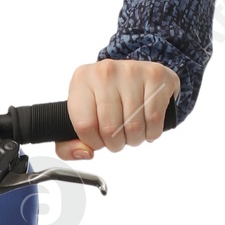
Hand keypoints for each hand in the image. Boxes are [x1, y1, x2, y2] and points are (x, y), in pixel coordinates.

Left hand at [57, 59, 179, 158]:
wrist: (135, 75)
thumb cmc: (107, 97)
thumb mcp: (81, 115)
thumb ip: (69, 143)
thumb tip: (84, 153)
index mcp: (81, 80)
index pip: (85, 126)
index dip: (94, 142)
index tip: (99, 140)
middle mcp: (105, 72)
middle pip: (110, 128)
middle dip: (116, 144)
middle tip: (118, 138)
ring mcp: (131, 71)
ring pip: (134, 126)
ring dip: (134, 139)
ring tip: (132, 132)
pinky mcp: (155, 76)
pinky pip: (154, 118)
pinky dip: (152, 132)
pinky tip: (147, 126)